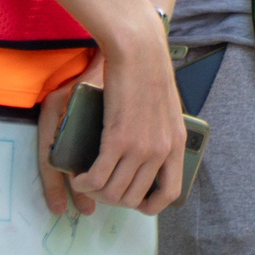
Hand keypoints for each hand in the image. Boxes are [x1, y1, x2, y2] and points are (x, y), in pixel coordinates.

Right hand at [62, 36, 187, 216]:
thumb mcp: (167, 108)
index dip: (149, 205)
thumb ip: (162, 132)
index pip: (169, 193)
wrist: (139, 49)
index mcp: (176, 144)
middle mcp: (161, 151)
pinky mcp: (118, 139)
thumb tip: (149, 151)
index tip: (132, 201)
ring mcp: (140, 148)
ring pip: (113, 192)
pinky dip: (84, 183)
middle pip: (133, 198)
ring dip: (95, 192)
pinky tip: (78, 177)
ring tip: (85, 182)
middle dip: (112, 199)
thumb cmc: (149, 71)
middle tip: (99, 186)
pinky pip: (97, 178)